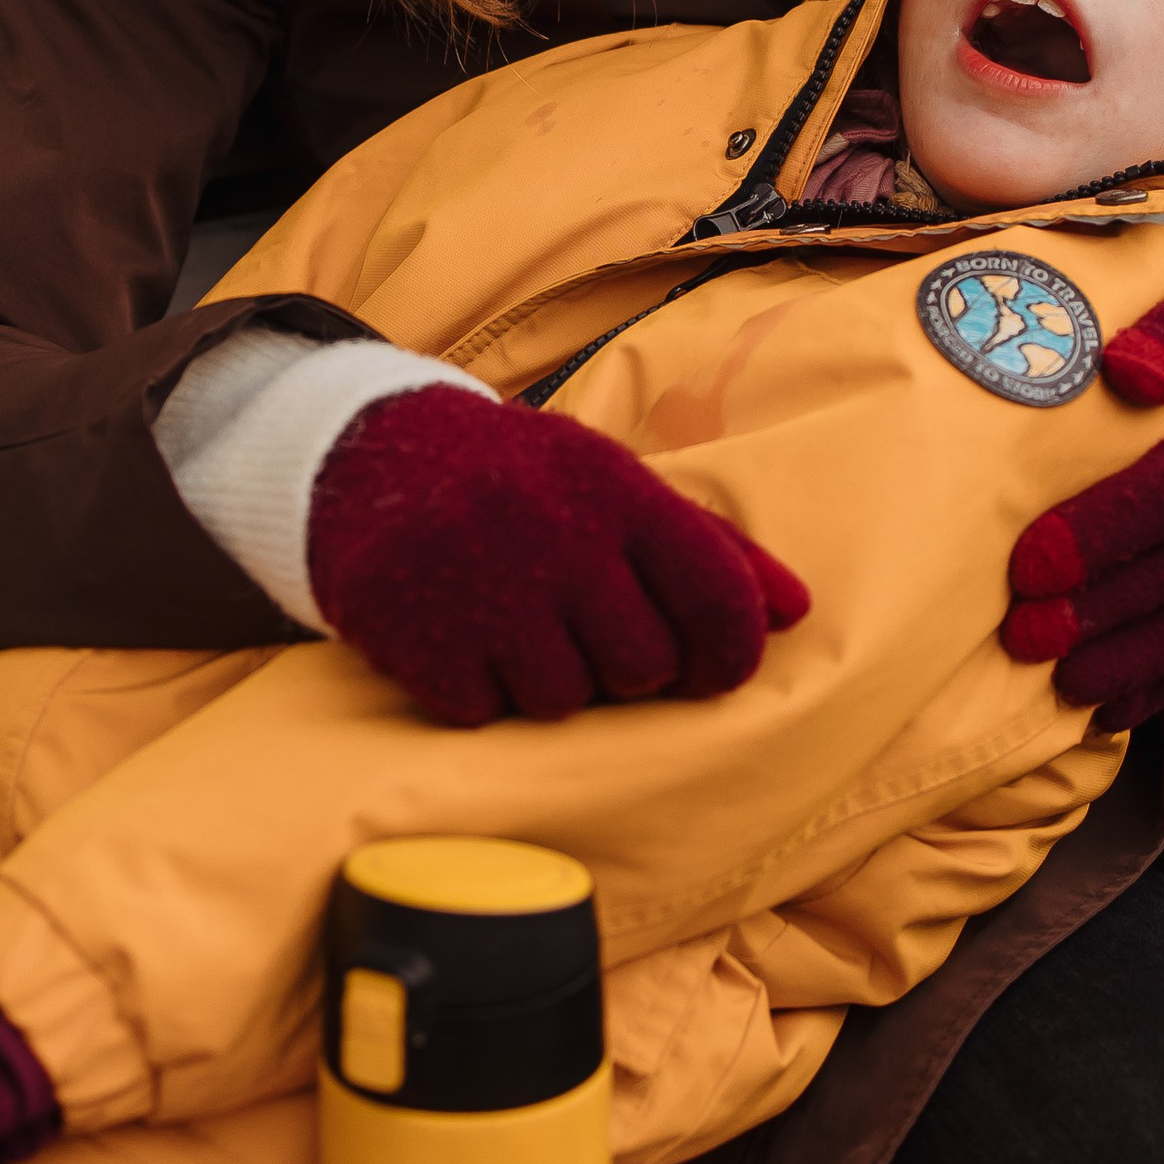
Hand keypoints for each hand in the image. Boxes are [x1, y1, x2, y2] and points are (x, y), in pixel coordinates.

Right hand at [308, 387, 809, 727]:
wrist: (368, 452)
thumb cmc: (521, 479)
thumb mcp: (612, 484)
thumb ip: (707, 546)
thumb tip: (796, 610)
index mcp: (615, 488)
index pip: (716, 596)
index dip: (731, 652)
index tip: (714, 666)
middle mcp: (554, 533)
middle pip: (644, 666)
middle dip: (627, 665)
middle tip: (589, 629)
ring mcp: (482, 586)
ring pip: (565, 699)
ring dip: (550, 679)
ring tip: (520, 625)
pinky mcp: (417, 634)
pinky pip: (486, 711)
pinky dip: (479, 690)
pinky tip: (464, 636)